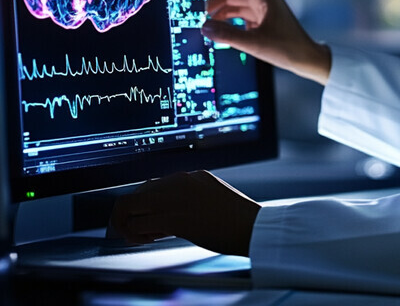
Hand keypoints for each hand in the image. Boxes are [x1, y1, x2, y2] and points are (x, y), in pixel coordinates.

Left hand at [107, 170, 259, 256]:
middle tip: (131, 229)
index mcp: (192, 176)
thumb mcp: (212, 198)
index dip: (143, 204)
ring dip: (128, 224)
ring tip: (139, 236)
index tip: (141, 218)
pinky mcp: (176, 218)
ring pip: (132, 206)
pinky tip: (146, 240)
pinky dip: (136, 234)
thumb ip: (189, 199)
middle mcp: (181, 182)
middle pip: (138, 192)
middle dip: (128, 213)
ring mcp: (177, 198)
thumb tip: (165, 217)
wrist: (253, 225)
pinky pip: (141, 224)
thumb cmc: (236, 218)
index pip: (152, 184)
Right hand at [182, 0, 331, 84]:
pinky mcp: (263, 15)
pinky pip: (240, 11)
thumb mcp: (254, 43)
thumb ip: (227, 35)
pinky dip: (228, 18)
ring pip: (234, 1)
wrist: (307, 58)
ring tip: (207, 25)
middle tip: (194, 13)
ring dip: (219, 10)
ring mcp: (263, 5)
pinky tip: (220, 28)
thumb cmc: (287, 49)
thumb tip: (204, 27)